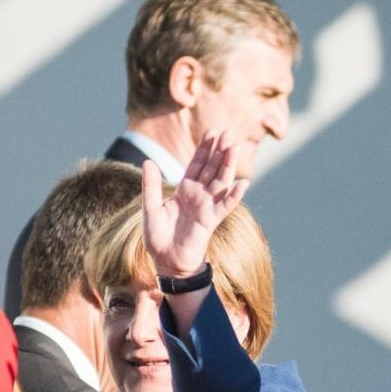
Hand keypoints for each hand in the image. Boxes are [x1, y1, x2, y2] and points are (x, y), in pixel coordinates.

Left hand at [142, 129, 249, 278]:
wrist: (166, 260)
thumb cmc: (158, 236)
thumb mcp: (149, 208)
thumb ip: (150, 186)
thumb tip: (147, 161)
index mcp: (184, 189)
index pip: (197, 164)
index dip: (205, 148)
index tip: (213, 130)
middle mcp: (198, 195)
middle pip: (212, 168)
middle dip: (220, 150)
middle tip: (229, 132)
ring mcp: (206, 206)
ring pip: (220, 181)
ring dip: (228, 165)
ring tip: (235, 147)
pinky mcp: (210, 221)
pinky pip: (225, 206)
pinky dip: (234, 196)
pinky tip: (243, 184)